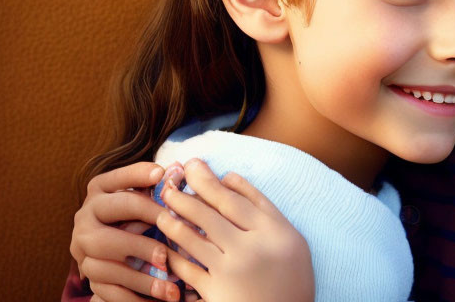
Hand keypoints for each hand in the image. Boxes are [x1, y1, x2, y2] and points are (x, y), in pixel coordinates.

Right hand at [71, 161, 181, 301]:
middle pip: (109, 217)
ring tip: (171, 284)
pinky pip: (108, 290)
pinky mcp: (88, 276)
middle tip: (170, 243)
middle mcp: (86, 216)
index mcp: (100, 190)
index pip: (117, 178)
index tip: (161, 174)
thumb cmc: (140, 216)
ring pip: (108, 261)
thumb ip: (161, 186)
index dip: (138, 175)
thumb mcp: (147, 198)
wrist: (115, 254)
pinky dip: (135, 297)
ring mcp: (83, 248)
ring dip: (141, 275)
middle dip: (143, 224)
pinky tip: (158, 300)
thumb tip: (183, 168)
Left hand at [156, 159, 313, 301]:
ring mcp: (232, 272)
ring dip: (174, 220)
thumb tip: (228, 177)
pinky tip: (167, 242)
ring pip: (194, 238)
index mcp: (274, 231)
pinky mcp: (216, 294)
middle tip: (170, 179)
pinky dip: (174, 253)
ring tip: (163, 206)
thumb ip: (262, 205)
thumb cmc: (291, 276)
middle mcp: (252, 248)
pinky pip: (188, 269)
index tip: (194, 165)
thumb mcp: (290, 237)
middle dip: (186, 193)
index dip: (209, 180)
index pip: (234, 199)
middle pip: (211, 214)